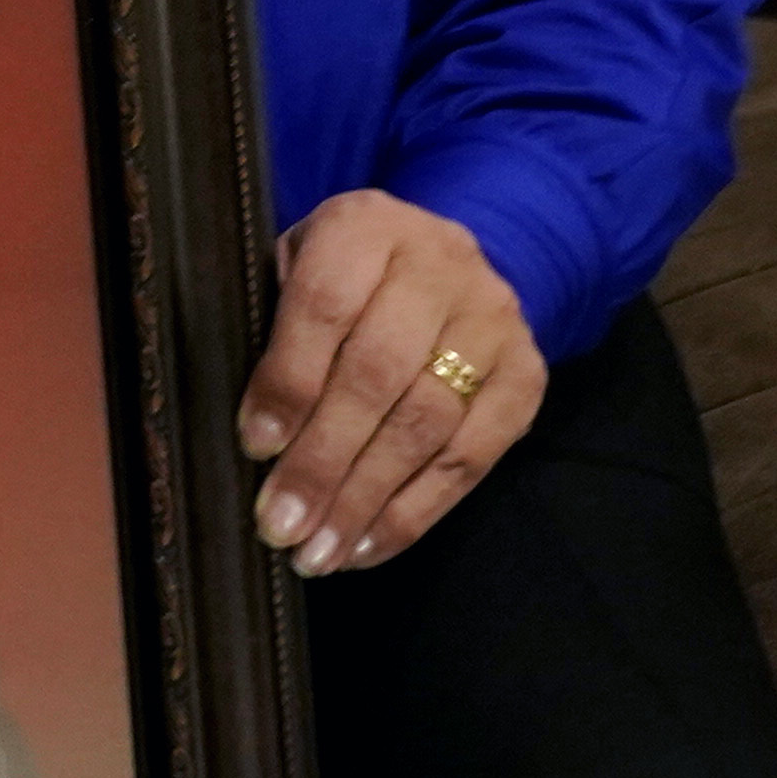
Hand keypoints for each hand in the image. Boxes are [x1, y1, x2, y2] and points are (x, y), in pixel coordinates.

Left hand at [240, 189, 535, 576]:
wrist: (446, 260)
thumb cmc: (341, 279)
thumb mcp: (294, 269)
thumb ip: (268, 326)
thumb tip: (249, 436)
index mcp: (366, 225)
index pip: (327, 305)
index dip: (290, 380)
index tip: (256, 446)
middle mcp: (440, 264)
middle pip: (379, 375)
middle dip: (325, 461)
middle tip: (282, 526)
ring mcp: (493, 320)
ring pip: (427, 424)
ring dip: (366, 500)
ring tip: (317, 552)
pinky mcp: (527, 374)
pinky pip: (471, 458)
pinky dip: (414, 512)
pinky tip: (366, 547)